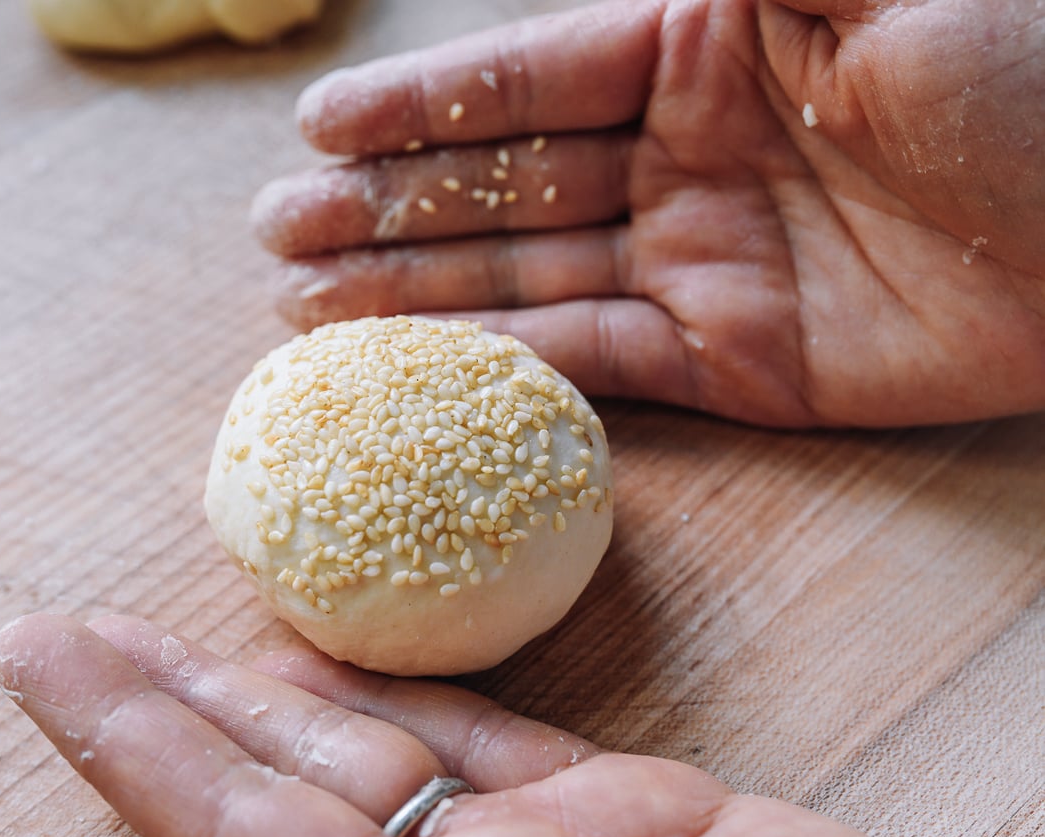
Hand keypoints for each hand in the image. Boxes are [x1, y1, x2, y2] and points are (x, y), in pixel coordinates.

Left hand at [0, 613, 919, 836]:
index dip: (138, 751)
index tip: (45, 661)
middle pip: (283, 801)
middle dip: (169, 710)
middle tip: (66, 631)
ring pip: (382, 764)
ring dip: (276, 696)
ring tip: (175, 629)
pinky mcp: (637, 831)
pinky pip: (500, 752)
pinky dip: (421, 699)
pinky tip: (342, 659)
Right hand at [251, 0, 1044, 427]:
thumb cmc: (1025, 65)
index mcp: (704, 45)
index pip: (528, 75)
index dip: (422, 106)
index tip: (320, 129)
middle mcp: (688, 154)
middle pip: (508, 185)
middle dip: (391, 207)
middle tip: (279, 230)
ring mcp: (706, 264)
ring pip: (534, 282)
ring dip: (424, 297)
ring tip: (310, 310)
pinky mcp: (740, 365)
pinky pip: (604, 369)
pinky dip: (515, 374)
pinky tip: (426, 378)